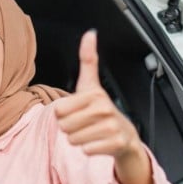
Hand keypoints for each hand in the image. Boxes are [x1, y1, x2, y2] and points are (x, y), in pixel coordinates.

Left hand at [53, 30, 153, 183]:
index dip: (64, 113)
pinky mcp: (115, 143)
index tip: (78, 110)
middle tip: (85, 124)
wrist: (124, 135)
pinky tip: (99, 142)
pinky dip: (89, 149)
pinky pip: (86, 150)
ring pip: (73, 139)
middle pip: (64, 126)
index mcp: (94, 94)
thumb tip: (90, 33)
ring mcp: (111, 126)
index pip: (58, 110)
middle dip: (71, 127)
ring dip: (79, 139)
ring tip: (92, 132)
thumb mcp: (91, 84)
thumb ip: (88, 60)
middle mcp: (104, 108)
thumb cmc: (101, 110)